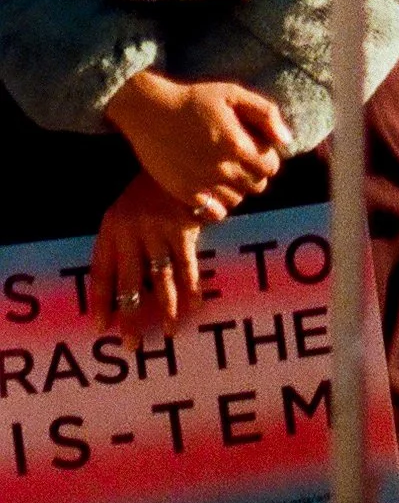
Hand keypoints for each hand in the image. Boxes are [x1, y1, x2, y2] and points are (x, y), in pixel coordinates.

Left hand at [90, 173, 204, 331]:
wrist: (180, 157)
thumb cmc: (151, 189)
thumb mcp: (125, 211)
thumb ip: (122, 243)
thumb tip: (122, 287)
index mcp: (111, 228)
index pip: (101, 273)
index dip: (101, 302)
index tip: (101, 328)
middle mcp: (131, 232)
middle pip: (129, 283)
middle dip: (131, 317)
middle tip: (132, 345)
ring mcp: (158, 231)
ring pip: (160, 279)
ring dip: (166, 308)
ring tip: (169, 331)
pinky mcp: (183, 228)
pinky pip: (187, 265)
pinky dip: (191, 288)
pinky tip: (194, 305)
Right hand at [104, 71, 287, 218]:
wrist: (150, 111)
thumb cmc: (194, 99)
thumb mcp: (233, 94)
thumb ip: (265, 114)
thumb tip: (286, 140)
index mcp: (238, 145)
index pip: (271, 166)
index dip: (267, 157)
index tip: (255, 147)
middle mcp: (223, 169)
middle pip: (257, 185)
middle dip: (255, 172)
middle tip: (240, 158)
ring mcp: (203, 184)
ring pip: (238, 200)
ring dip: (238, 188)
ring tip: (226, 171)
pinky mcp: (185, 194)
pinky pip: (215, 213)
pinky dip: (219, 204)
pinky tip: (212, 187)